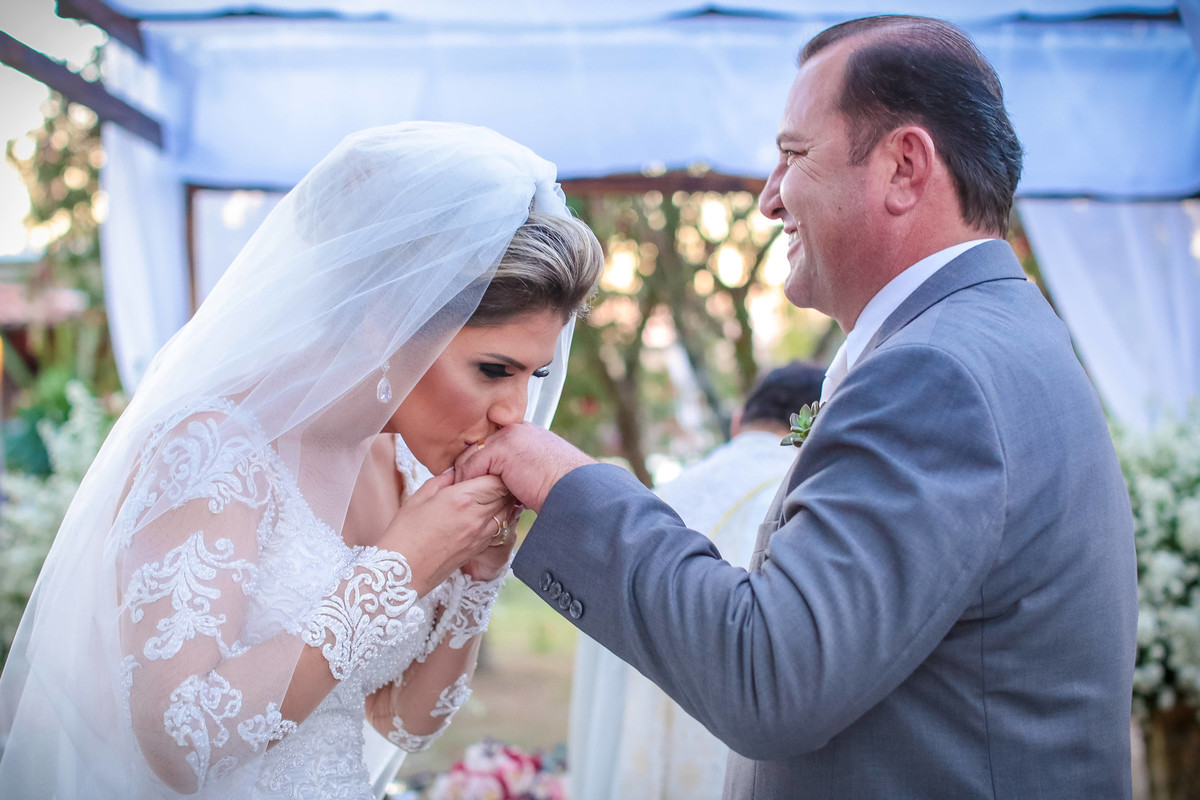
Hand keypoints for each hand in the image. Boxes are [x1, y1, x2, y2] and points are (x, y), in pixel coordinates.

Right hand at [379, 469, 511, 595]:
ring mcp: (481, 535)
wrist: (403, 572)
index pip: (497, 480)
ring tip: (487, 497)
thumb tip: (457, 472)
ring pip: (507, 513)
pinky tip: (484, 515)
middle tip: (488, 481)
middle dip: (502, 485)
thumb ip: (443, 480)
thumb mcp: (419, 496)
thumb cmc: (405, 532)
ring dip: (502, 502)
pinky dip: (498, 519)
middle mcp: (477, 517)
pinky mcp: (480, 549)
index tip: (484, 470)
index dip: (495, 472)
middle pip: (506, 495)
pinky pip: (500, 529)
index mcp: (463, 499)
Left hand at [454, 423, 593, 512]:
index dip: (481, 468)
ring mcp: (509, 436)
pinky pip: (471, 466)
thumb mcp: (539, 477)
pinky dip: (469, 483)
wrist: (579, 492)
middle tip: (465, 494)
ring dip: (467, 479)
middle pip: (477, 449)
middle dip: (470, 472)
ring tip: (466, 499)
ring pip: (471, 457)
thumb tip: (501, 488)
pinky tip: (475, 499)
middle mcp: (516, 430)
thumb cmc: (566, 491)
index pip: (491, 446)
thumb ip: (519, 473)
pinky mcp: (502, 448)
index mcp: (527, 435)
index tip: (474, 487)